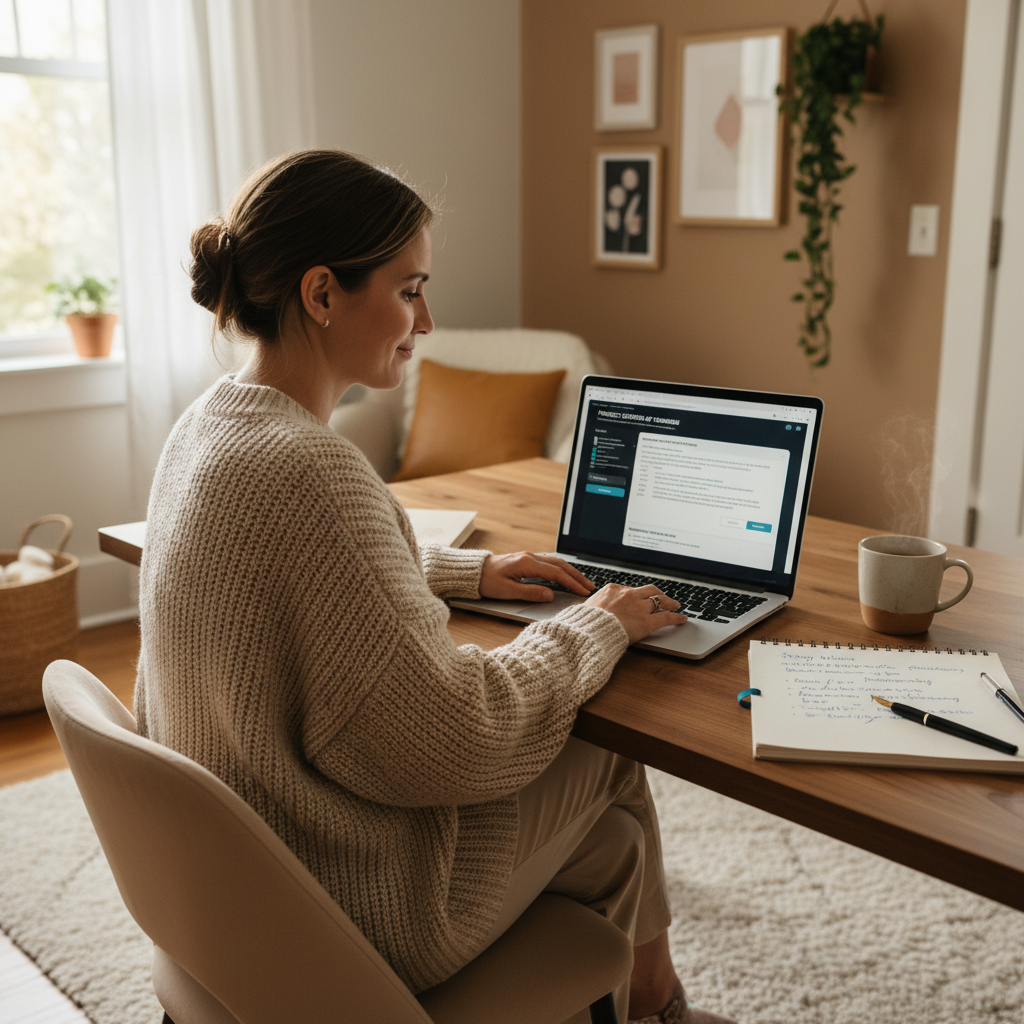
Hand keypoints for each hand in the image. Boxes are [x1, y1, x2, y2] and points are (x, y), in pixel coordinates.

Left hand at [479, 552, 595, 600]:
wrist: (473, 572)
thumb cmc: (486, 581)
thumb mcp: (507, 591)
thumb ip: (530, 592)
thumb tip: (550, 594)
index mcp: (527, 563)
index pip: (557, 573)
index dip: (572, 583)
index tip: (583, 592)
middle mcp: (530, 557)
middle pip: (560, 565)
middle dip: (577, 576)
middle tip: (590, 587)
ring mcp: (528, 556)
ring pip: (556, 562)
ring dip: (571, 572)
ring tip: (582, 582)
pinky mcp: (526, 559)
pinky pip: (549, 562)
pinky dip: (561, 569)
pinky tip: (566, 575)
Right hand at [583, 584, 686, 643]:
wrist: (588, 632)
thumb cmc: (584, 624)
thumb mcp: (587, 608)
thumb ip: (596, 606)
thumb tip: (592, 609)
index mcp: (613, 590)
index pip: (631, 589)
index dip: (639, 594)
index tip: (642, 597)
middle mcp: (628, 595)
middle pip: (649, 591)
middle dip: (658, 594)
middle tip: (664, 598)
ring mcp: (639, 607)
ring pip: (660, 601)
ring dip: (669, 603)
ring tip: (675, 606)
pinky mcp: (647, 622)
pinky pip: (666, 617)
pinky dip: (676, 617)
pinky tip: (682, 619)